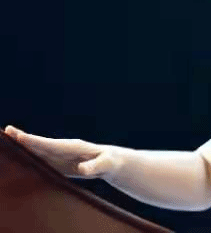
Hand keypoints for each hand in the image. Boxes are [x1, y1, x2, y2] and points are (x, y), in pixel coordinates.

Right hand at [4, 125, 118, 178]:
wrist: (110, 162)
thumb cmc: (109, 162)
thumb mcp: (105, 164)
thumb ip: (95, 167)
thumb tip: (83, 169)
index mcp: (73, 147)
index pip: (50, 144)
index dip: (35, 141)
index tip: (20, 136)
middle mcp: (63, 148)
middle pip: (40, 144)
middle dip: (24, 139)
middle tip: (7, 131)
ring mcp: (59, 154)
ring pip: (38, 150)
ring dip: (23, 146)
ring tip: (7, 140)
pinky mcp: (57, 163)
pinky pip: (41, 158)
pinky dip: (28, 155)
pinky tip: (17, 155)